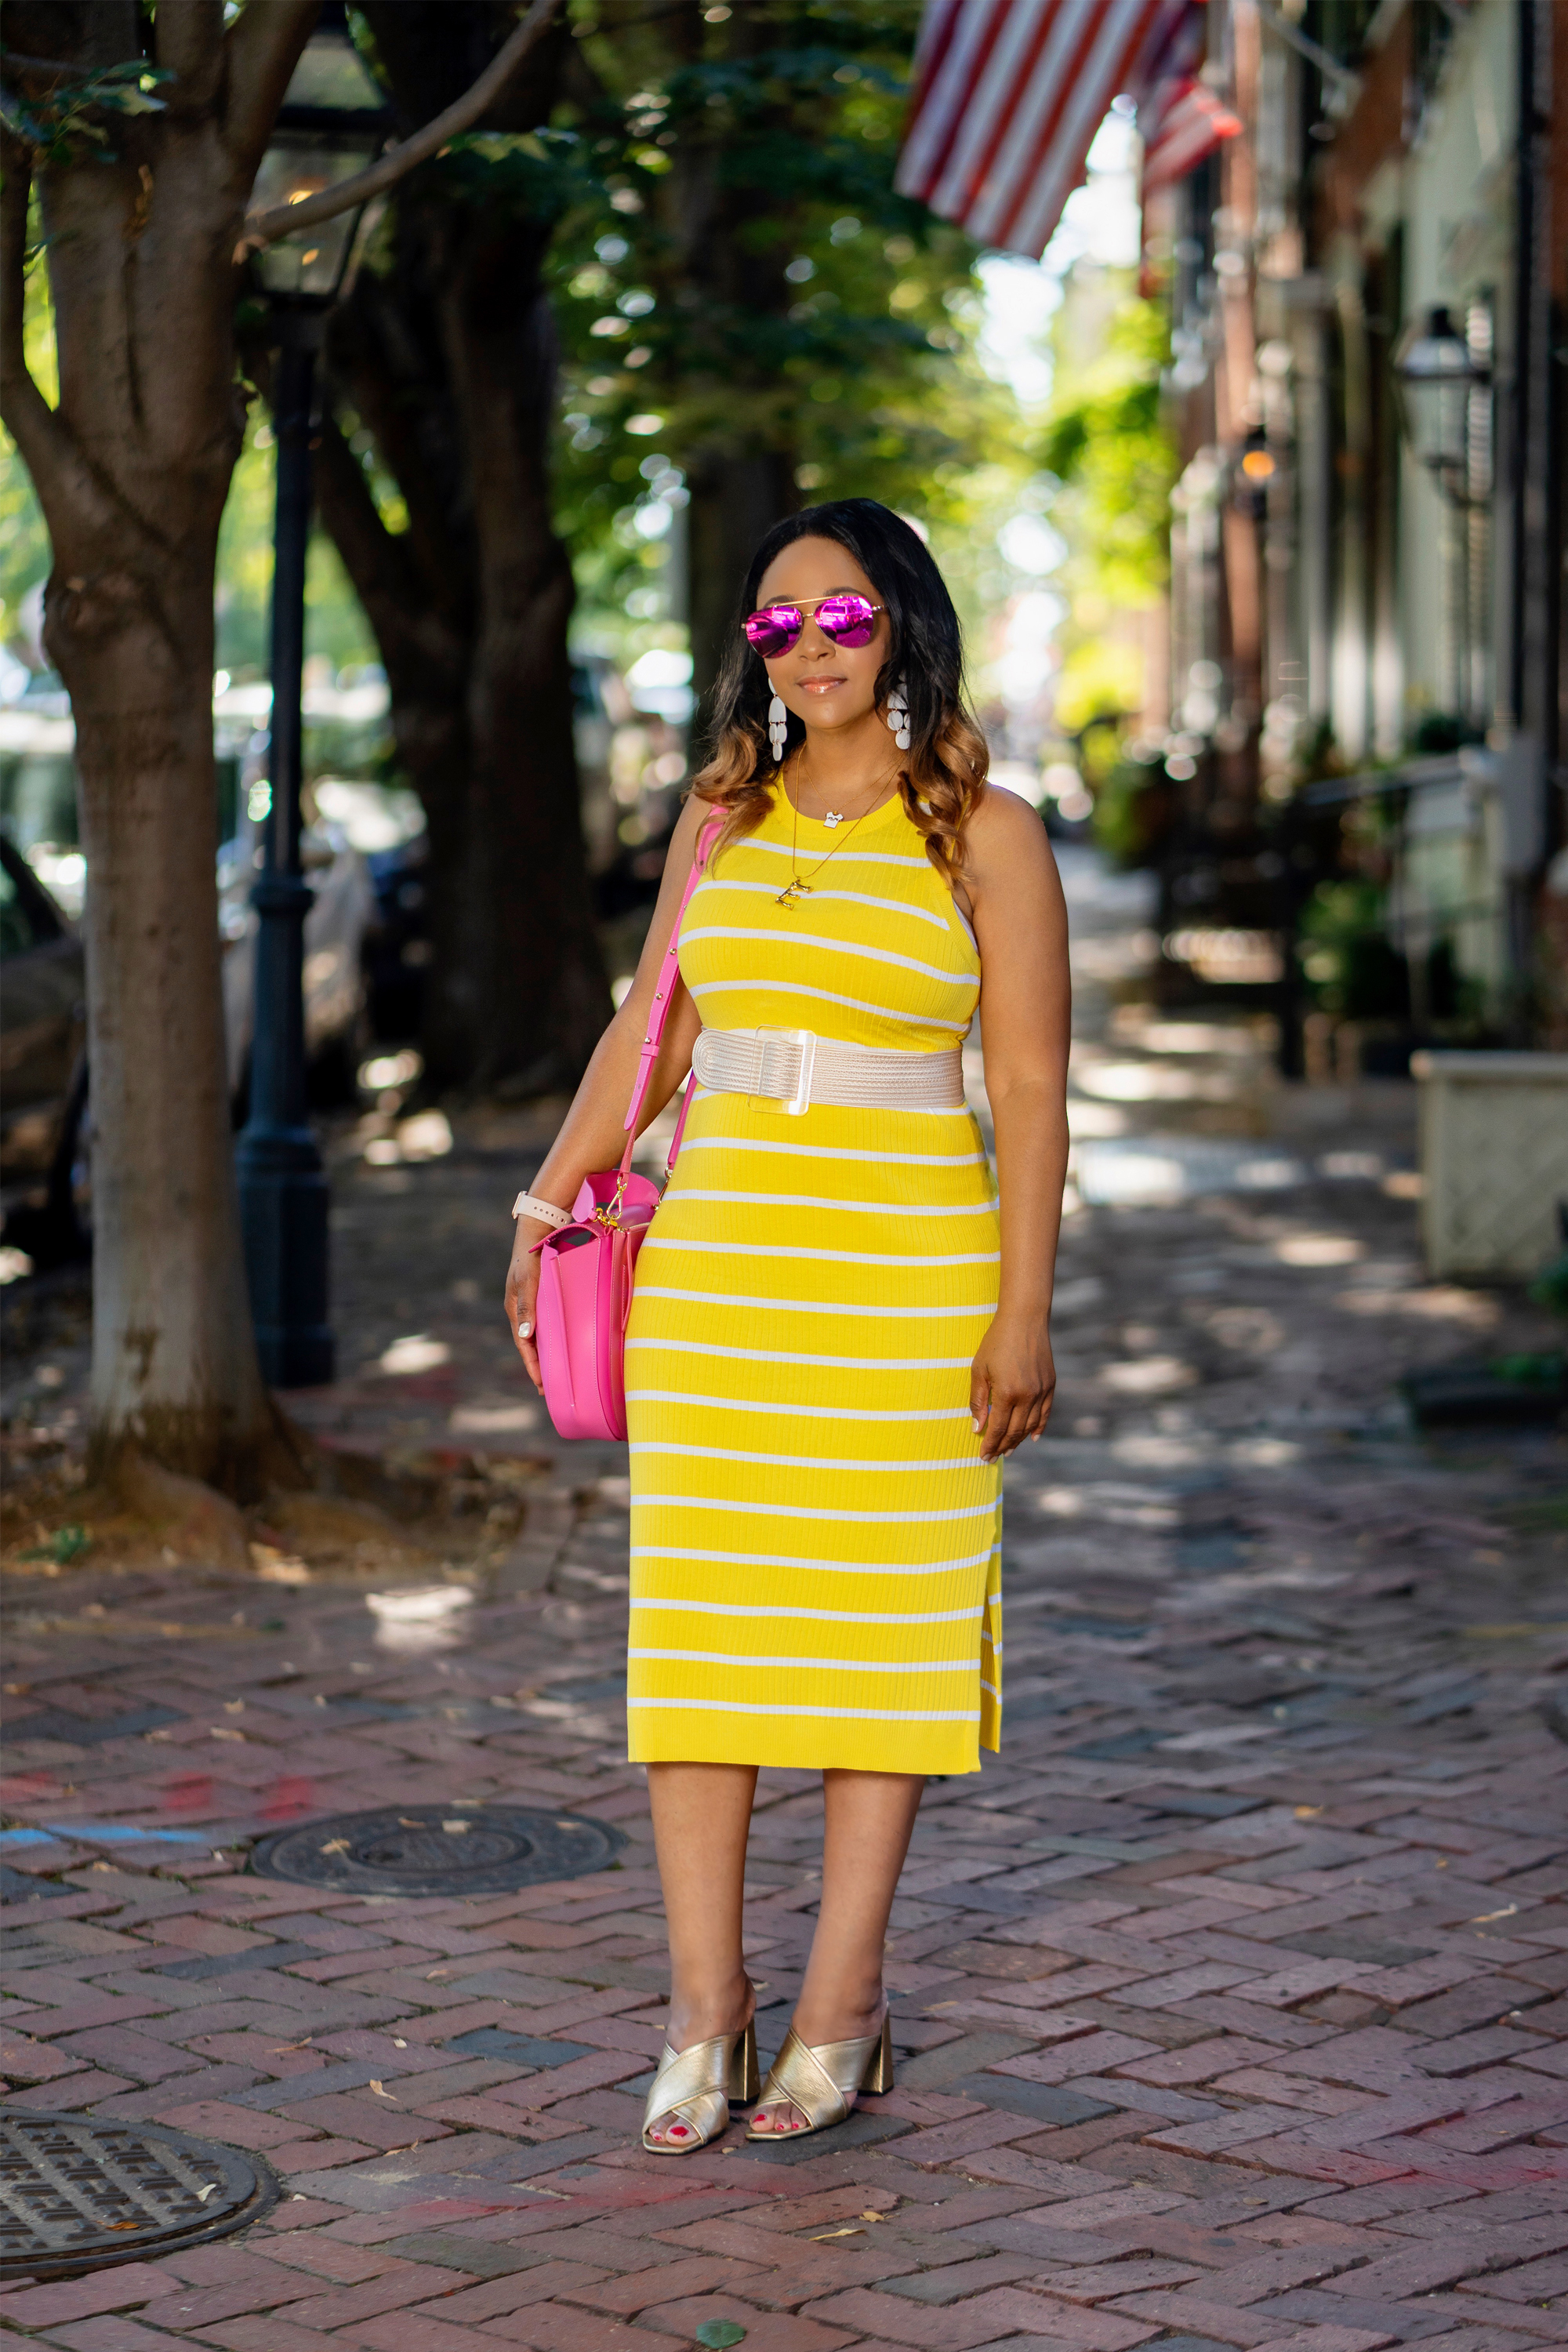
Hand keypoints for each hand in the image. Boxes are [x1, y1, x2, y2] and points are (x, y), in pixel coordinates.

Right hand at [503, 1222, 548, 1392]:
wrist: (539, 1230)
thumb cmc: (531, 1256)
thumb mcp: (527, 1281)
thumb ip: (527, 1307)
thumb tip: (526, 1336)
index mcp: (515, 1310)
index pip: (524, 1346)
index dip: (533, 1366)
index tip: (542, 1386)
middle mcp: (523, 1310)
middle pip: (531, 1345)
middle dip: (540, 1366)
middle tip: (551, 1389)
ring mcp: (533, 1304)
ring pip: (540, 1335)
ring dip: (547, 1354)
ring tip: (558, 1373)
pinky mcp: (542, 1297)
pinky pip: (548, 1323)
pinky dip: (553, 1337)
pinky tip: (563, 1344)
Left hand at [970, 1311, 1054, 1461]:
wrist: (1025, 1319)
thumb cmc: (996, 1341)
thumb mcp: (979, 1369)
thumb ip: (978, 1401)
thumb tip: (977, 1428)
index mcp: (1007, 1393)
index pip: (998, 1428)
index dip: (990, 1445)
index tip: (983, 1456)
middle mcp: (1027, 1396)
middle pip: (1015, 1431)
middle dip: (1002, 1447)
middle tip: (993, 1458)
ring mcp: (1041, 1391)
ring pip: (1030, 1426)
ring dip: (1019, 1441)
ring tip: (1008, 1450)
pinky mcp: (1051, 1385)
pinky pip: (1045, 1413)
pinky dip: (1039, 1427)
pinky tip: (1032, 1438)